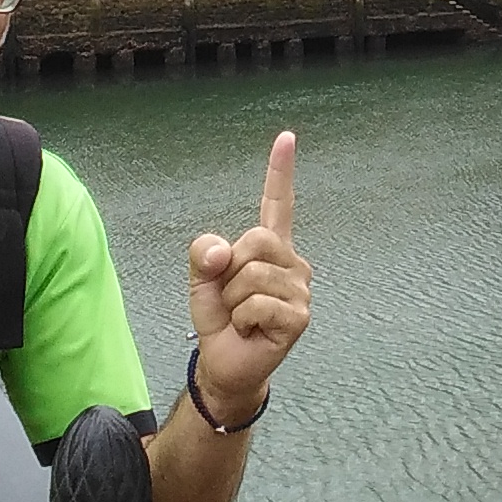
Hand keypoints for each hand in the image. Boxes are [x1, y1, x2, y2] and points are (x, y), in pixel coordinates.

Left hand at [186, 132, 311, 423]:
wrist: (225, 364)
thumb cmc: (219, 318)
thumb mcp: (202, 278)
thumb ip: (204, 253)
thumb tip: (223, 252)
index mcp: (270, 247)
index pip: (277, 203)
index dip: (280, 171)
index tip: (286, 137)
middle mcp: (291, 262)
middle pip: (254, 240)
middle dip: (229, 271)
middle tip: (233, 297)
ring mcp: (300, 290)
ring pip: (251, 275)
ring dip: (233, 300)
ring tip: (243, 316)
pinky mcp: (299, 316)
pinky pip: (257, 303)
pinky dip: (242, 318)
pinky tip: (251, 330)